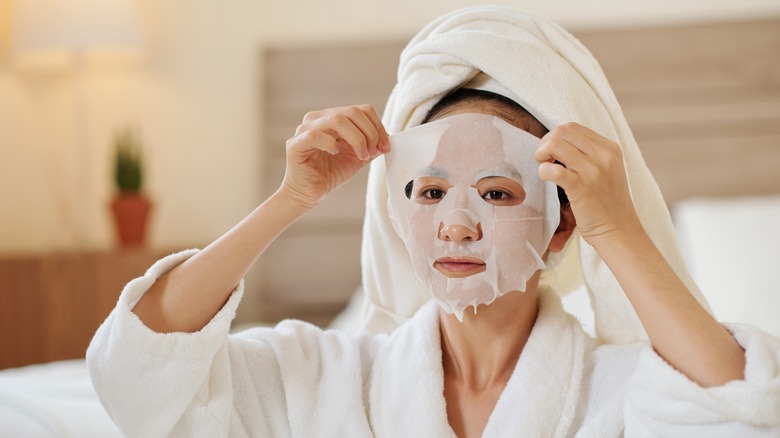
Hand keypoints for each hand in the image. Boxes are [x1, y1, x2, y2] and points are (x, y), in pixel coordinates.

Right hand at [281, 105, 389, 208]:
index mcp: (333, 117)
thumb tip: (388, 140)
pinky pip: (315, 135)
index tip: (385, 146)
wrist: (309, 193)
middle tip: (373, 152)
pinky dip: (330, 143)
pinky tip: (334, 153)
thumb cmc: (330, 174)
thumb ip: (372, 147)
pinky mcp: (295, 143)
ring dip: (356, 139)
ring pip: (337, 120)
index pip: (361, 110)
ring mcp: (305, 129)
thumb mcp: (358, 158)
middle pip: (352, 112)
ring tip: (360, 156)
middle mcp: (318, 119)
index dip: (377, 126)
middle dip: (369, 133)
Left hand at [534, 122, 641, 245]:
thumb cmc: (608, 203)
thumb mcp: (607, 170)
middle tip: (544, 160)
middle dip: (545, 143)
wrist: (619, 231)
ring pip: (556, 144)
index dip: (555, 137)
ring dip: (541, 154)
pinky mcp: (581, 188)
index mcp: (610, 148)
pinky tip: (545, 178)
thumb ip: (589, 155)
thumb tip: (558, 143)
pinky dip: (543, 171)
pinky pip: (553, 170)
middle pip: (562, 131)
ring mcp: (594, 171)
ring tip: (544, 168)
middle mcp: (604, 156)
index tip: (552, 154)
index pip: (573, 127)